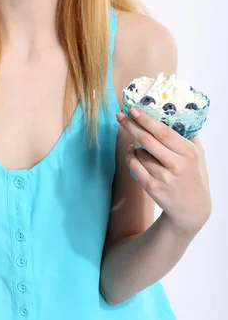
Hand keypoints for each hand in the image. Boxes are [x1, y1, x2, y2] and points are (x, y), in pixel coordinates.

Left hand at [116, 107, 211, 236]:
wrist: (192, 208)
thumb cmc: (193, 176)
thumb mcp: (198, 155)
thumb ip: (189, 136)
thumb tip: (173, 114)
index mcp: (188, 152)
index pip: (163, 132)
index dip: (146, 120)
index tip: (134, 110)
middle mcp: (176, 165)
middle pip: (147, 140)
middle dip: (131, 125)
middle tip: (120, 116)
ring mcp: (163, 177)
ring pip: (140, 153)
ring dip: (134, 145)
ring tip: (137, 143)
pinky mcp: (152, 187)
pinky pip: (134, 166)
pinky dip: (130, 156)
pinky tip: (132, 152)